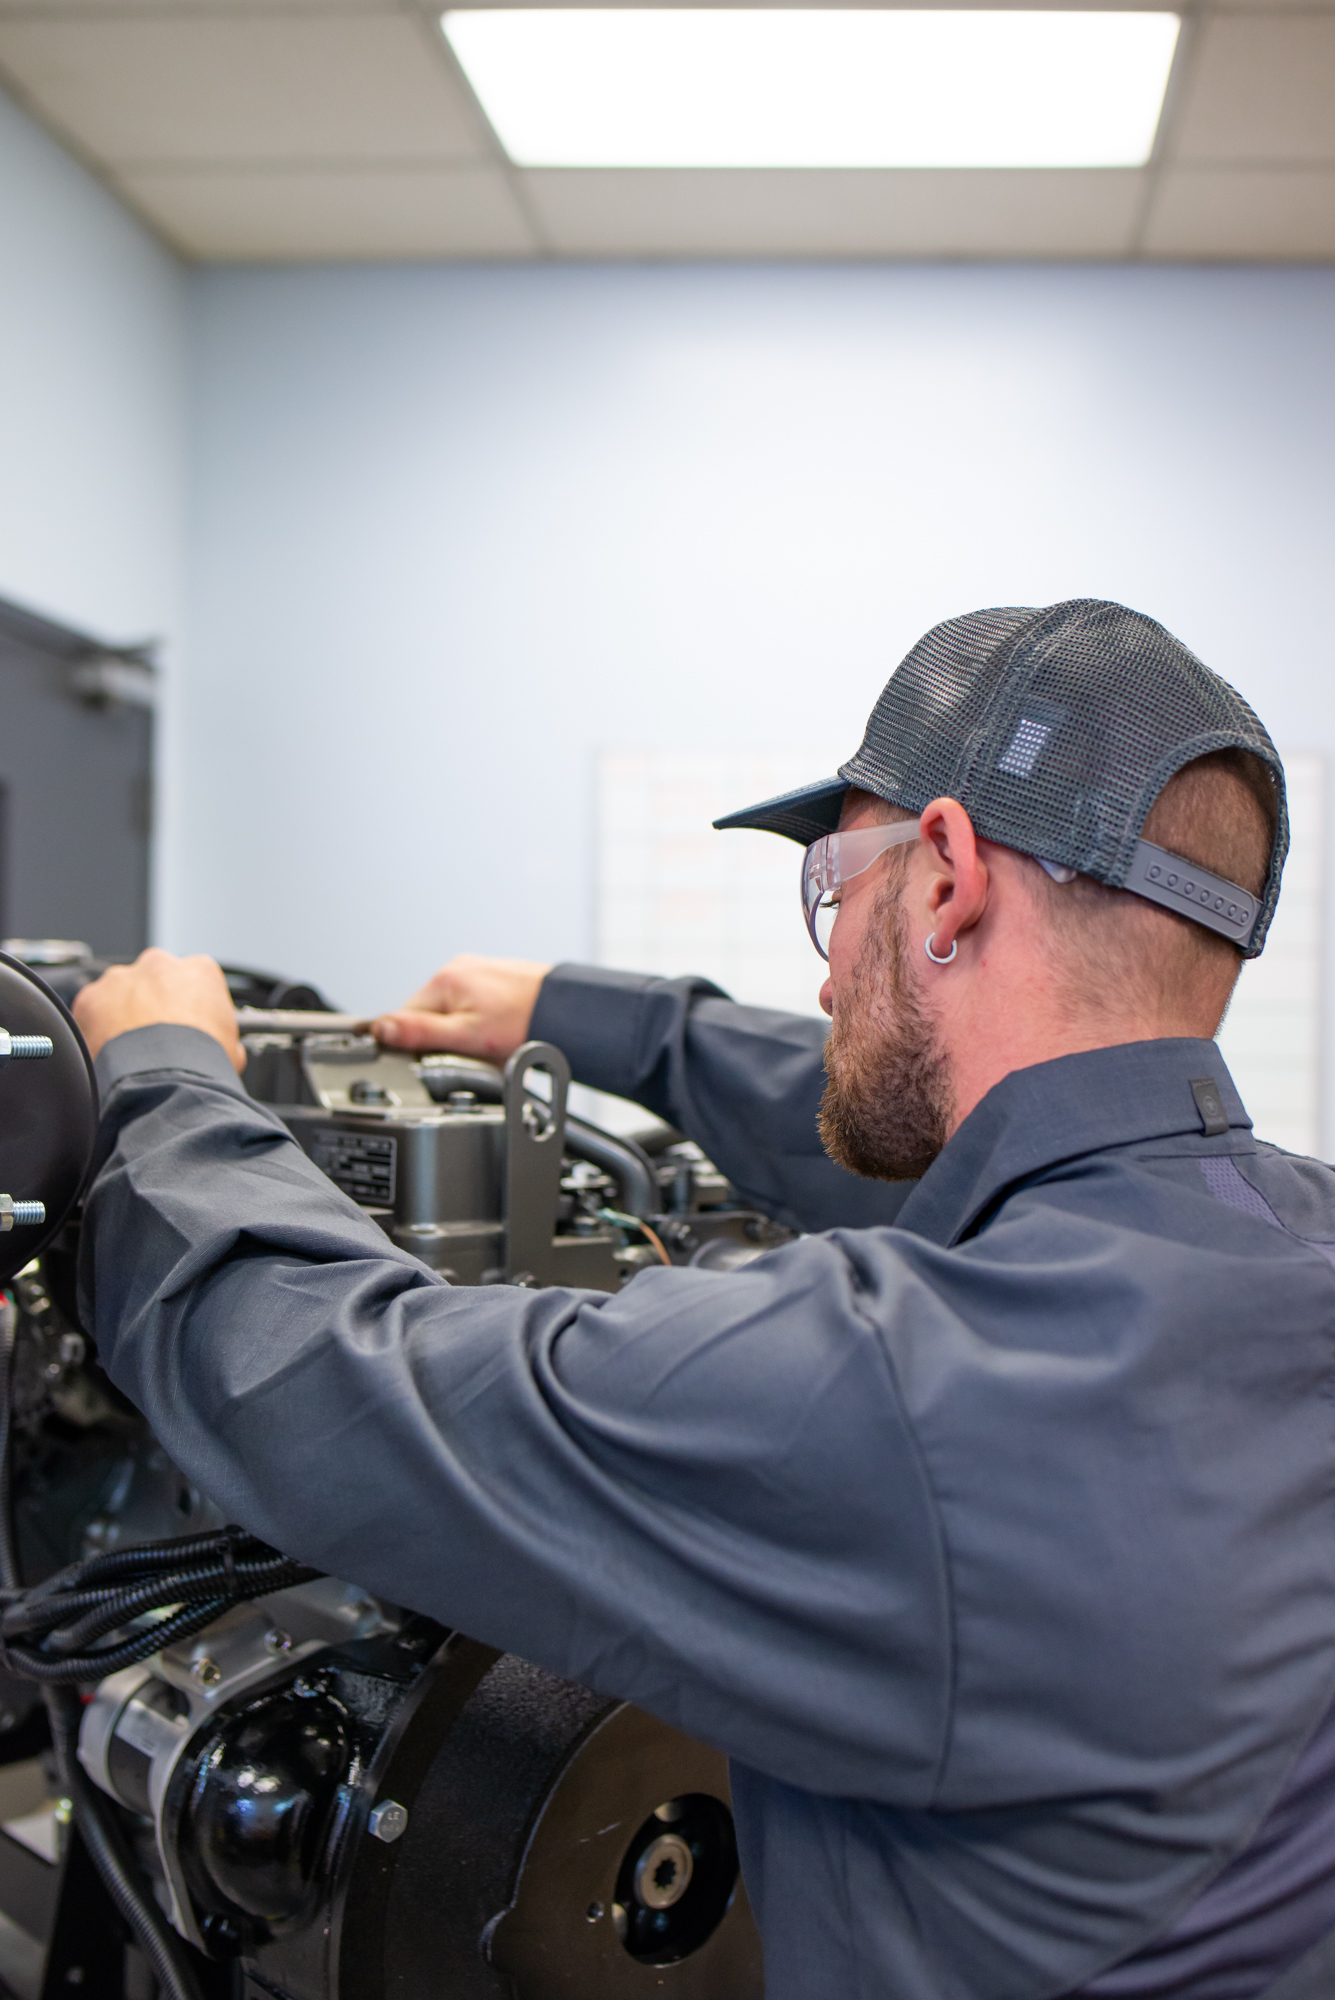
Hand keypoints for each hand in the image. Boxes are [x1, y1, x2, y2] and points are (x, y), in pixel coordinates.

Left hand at [73, 949, 245, 1071]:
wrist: (163, 1079)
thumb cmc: (199, 1062)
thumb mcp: (233, 1050)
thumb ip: (223, 1036)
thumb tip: (226, 1051)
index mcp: (199, 970)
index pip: (195, 981)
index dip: (190, 1006)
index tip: (187, 1024)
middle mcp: (159, 965)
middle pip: (154, 980)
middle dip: (152, 1005)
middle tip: (156, 1037)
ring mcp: (121, 979)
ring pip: (119, 994)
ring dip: (122, 1016)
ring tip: (130, 1050)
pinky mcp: (90, 998)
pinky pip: (91, 1012)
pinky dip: (96, 1030)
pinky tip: (108, 1054)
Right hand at [372, 955, 551, 1063]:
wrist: (570, 1013)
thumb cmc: (527, 1023)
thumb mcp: (466, 1036)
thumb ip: (420, 1033)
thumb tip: (379, 1029)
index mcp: (444, 979)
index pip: (405, 1018)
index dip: (416, 1044)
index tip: (438, 1056)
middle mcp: (458, 969)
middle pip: (429, 1016)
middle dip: (444, 1039)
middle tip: (472, 1051)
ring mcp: (478, 973)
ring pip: (453, 1014)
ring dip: (464, 1034)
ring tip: (491, 1042)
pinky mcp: (495, 981)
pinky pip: (474, 1009)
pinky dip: (482, 1025)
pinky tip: (500, 1033)